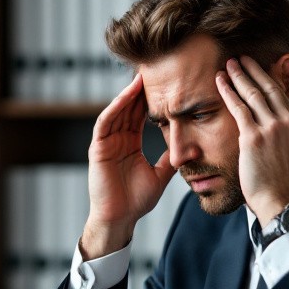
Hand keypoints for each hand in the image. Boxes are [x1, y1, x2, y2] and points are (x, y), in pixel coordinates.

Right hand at [81, 74, 175, 258]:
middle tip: (155, 70)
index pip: (140, 116)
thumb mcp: (160, 176)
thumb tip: (190, 149)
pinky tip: (127, 96)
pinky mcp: (97, 148)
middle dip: (140, 90)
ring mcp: (106, 143)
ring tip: (142, 76)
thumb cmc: (136, 201)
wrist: (120, 219)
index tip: (166, 84)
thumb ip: (170, 160)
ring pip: (117, 111)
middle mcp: (117, 140)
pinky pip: (106, 122)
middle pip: (129, 109)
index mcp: (130, 144)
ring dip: (129, 94)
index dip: (151, 100)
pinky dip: (115, 108)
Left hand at [215, 57, 288, 224]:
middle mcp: (288, 121)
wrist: (282, 201)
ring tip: (229, 65)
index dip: (268, 79)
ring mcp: (271, 127)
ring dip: (238, 76)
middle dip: (252, 70)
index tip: (258, 69)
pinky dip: (228, 91)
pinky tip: (220, 81)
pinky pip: (238, 108)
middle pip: (267, 88)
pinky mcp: (253, 136)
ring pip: (252, 94)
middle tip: (241, 59)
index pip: (282, 95)